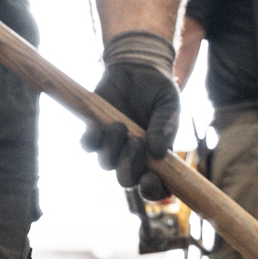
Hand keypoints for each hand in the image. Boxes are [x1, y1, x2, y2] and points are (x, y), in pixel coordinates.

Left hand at [81, 30, 177, 199]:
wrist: (137, 67)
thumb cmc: (158, 91)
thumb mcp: (169, 105)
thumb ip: (167, 126)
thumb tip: (157, 153)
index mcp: (156, 156)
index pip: (155, 186)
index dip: (152, 191)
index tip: (151, 179)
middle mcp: (133, 156)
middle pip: (126, 180)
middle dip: (129, 167)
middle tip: (136, 143)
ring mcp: (113, 145)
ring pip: (106, 164)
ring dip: (112, 149)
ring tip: (119, 125)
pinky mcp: (94, 131)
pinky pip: (88, 146)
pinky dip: (93, 140)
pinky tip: (103, 125)